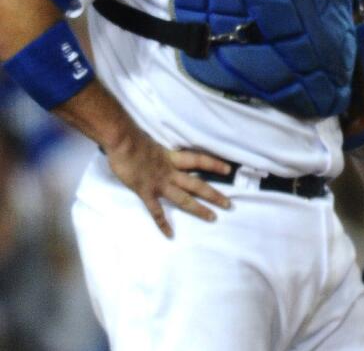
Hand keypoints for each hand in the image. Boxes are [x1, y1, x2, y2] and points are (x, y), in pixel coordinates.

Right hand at [103, 128, 232, 237]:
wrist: (122, 141)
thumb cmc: (133, 139)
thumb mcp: (153, 144)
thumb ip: (160, 153)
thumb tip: (161, 155)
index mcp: (172, 158)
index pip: (199, 160)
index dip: (214, 164)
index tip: (229, 169)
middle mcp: (170, 172)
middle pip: (197, 184)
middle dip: (213, 194)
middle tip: (229, 204)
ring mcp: (159, 183)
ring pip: (184, 199)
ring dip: (199, 209)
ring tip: (213, 217)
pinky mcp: (146, 192)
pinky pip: (156, 211)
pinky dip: (163, 224)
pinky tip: (170, 234)